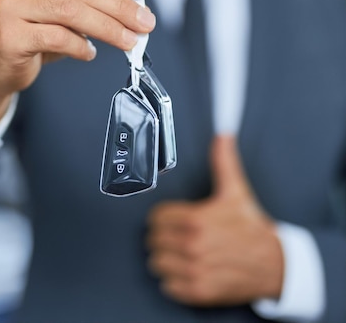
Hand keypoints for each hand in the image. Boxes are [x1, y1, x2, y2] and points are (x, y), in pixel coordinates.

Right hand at [0, 0, 154, 133]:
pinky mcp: (10, 34)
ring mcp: (12, 5)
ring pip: (73, 12)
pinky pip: (58, 38)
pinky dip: (81, 46)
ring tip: (130, 41)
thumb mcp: (63, 5)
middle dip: (121, 6)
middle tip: (146, 23)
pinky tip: (90, 53)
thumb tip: (136, 7)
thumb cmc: (38, 29)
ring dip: (109, 28)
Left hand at [146, 135, 283, 306]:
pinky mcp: (199, 291)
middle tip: (175, 236)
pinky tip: (185, 270)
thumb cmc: (251, 227)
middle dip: (162, 237)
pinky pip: (167, 287)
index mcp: (197, 220)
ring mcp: (195, 270)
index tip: (170, 219)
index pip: (156, 218)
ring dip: (165, 258)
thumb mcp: (236, 191)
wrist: (274, 264)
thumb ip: (223, 161)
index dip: (162, 217)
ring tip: (179, 253)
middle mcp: (194, 246)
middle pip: (153, 240)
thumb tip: (223, 136)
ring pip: (156, 263)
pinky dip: (173, 280)